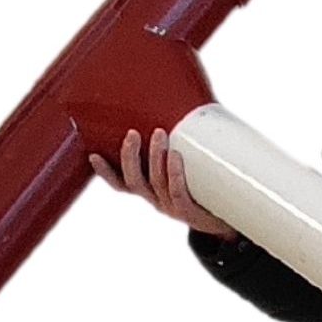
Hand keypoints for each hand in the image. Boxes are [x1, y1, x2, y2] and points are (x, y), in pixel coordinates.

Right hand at [89, 127, 240, 242]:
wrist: (228, 220)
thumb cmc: (206, 188)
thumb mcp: (190, 167)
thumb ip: (184, 143)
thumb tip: (190, 101)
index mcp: (151, 191)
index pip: (121, 184)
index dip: (105, 172)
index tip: (92, 155)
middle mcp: (156, 199)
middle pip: (134, 180)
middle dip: (130, 156)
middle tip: (133, 133)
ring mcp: (171, 207)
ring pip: (155, 182)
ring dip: (154, 157)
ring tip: (159, 133)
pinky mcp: (189, 212)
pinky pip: (177, 191)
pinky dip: (174, 173)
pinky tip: (175, 156)